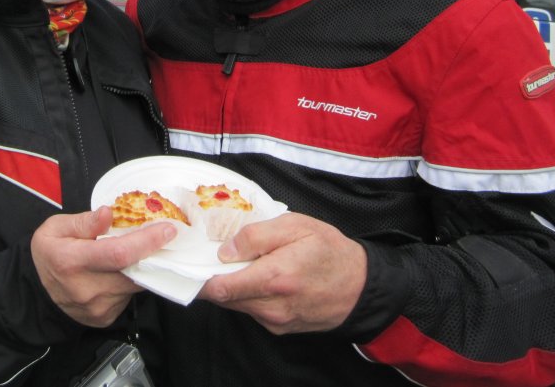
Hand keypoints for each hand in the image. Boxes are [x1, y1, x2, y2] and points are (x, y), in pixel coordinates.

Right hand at [31, 206, 175, 326]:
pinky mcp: (105, 317)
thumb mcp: (55, 228)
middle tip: (161, 235)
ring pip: (134, 284)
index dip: (147, 241)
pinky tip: (122, 270)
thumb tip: (108, 213)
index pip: (119, 253)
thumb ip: (83, 221)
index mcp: (71, 261)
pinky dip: (130, 281)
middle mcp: (86, 288)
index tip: (167, 230)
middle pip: (133, 270)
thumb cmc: (49, 254)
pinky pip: (129, 296)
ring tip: (139, 250)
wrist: (38, 293)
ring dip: (142, 266)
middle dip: (152, 252)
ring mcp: (97, 307)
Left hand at [198, 213, 366, 333]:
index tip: (194, 261)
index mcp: (275, 277)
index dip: (201, 275)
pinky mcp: (279, 328)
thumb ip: (256, 235)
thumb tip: (225, 251)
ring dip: (232, 286)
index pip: (220, 287)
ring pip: (236, 305)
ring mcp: (276, 321)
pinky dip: (248, 295)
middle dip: (215, 278)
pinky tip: (260, 278)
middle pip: (223, 297)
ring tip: (243, 264)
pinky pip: (251, 311)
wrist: (360, 286)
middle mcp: (273, 306)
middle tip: (216, 256)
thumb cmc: (329, 250)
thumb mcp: (295, 226)